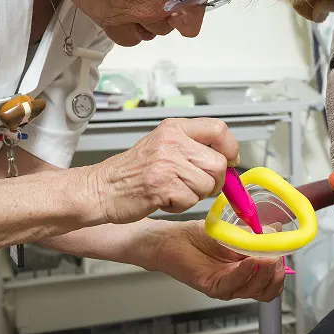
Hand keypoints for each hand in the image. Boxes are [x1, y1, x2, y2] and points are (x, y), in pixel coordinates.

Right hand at [90, 118, 239, 223]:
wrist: (102, 188)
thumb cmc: (133, 170)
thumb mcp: (163, 145)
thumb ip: (193, 146)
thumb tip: (228, 158)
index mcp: (174, 128)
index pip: (218, 129)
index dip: (231, 148)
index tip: (230, 161)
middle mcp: (171, 142)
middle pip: (218, 163)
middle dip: (213, 180)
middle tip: (195, 184)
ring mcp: (166, 164)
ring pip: (207, 185)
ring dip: (195, 194)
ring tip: (174, 189)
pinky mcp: (162, 186)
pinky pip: (191, 201)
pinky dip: (181, 205)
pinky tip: (165, 198)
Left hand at [151, 220, 284, 301]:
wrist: (174, 239)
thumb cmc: (200, 236)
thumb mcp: (235, 231)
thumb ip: (256, 233)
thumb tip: (278, 227)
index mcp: (247, 270)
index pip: (272, 282)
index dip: (280, 271)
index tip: (283, 254)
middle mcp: (239, 281)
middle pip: (266, 290)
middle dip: (275, 274)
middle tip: (276, 257)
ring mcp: (226, 286)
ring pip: (252, 289)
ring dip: (262, 273)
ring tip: (266, 257)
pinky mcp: (212, 286)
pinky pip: (232, 284)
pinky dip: (244, 272)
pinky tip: (250, 261)